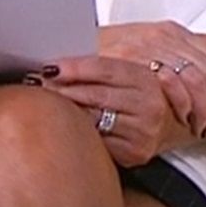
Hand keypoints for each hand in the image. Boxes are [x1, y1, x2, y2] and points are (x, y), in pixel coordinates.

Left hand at [29, 56, 200, 167]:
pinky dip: (78, 131)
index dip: (74, 67)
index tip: (50, 67)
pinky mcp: (134, 153)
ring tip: (48, 101)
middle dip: (63, 88)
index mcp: (146, 79)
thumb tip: (63, 53)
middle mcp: (149, 106)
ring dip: (66, 110)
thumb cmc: (138, 95)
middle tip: (39, 83)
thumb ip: (100, 59)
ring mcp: (143, 132)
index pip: (104, 68)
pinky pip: (97, 141)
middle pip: (96, 94)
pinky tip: (67, 123)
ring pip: (93, 119)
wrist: (166, 125)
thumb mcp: (126, 71)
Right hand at [97, 21, 205, 139]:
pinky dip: (181, 111)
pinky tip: (181, 122)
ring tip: (198, 126)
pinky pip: (170, 93)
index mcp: (168, 31)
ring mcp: (145, 54)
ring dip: (201, 111)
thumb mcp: (153, 40)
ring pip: (194, 85)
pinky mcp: (132, 71)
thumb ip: (192, 42)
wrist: (64, 54)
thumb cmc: (104, 52)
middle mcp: (158, 39)